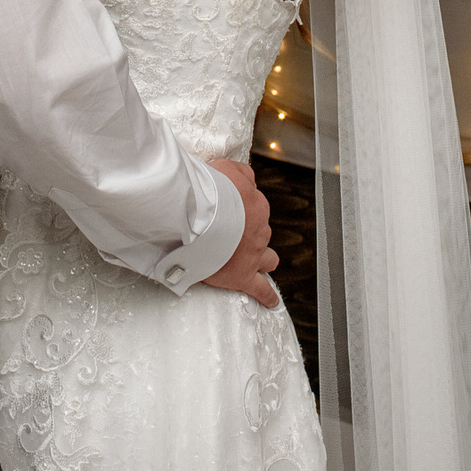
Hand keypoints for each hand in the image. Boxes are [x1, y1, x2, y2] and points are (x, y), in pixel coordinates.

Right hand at [199, 160, 279, 308]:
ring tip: (252, 264)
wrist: (199, 213)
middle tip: (234, 236)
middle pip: (261, 234)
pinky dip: (266, 295)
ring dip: (261, 260)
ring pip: (266, 259)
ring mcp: (254, 253)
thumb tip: (249, 178)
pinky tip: (271, 301)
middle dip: (251, 235)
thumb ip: (241, 173)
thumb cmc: (209, 190)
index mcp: (256, 206)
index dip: (239, 212)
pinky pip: (260, 289)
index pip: (254, 209)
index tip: (226, 213)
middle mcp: (259, 230)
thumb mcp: (227, 168)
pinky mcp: (243, 275)